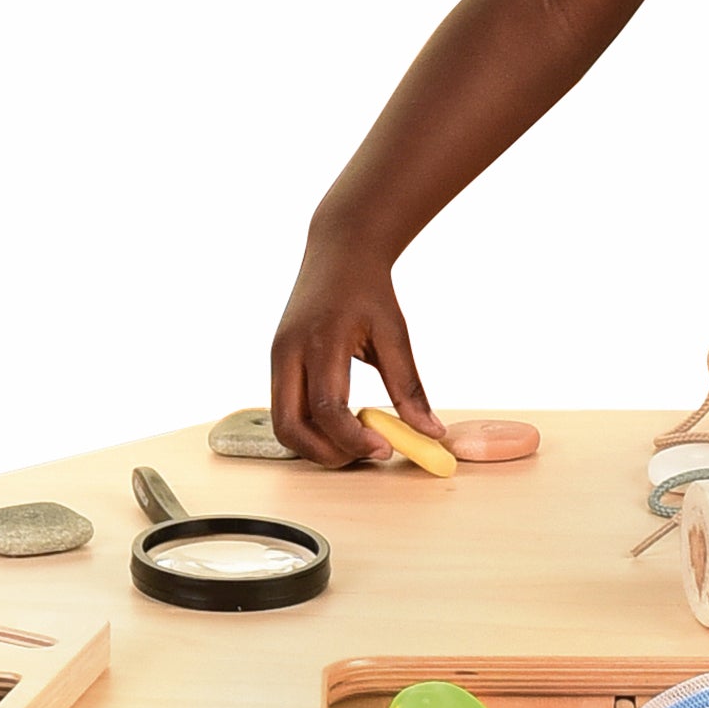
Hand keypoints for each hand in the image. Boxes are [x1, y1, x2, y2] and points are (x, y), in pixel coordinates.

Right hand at [268, 217, 447, 467]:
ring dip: (316, 446)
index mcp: (320, 341)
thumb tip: (431, 432)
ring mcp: (276, 359)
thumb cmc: (369, 290)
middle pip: (290, 427)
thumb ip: (409, 388)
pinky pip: (285, 410)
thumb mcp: (395, 334)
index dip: (353, 440)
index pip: (327, 409)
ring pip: (282, 425)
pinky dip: (310, 429)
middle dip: (327, 454)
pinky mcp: (277, 363)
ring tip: (357, 442)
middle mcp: (288, 353)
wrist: (339, 253)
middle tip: (367, 455)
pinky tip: (342, 424)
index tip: (384, 450)